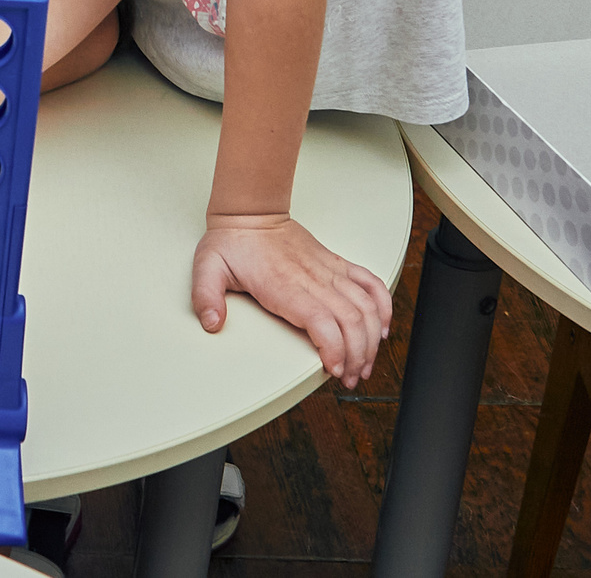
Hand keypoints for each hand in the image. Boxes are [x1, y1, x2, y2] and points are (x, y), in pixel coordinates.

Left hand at [190, 212, 392, 387]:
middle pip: (351, 321)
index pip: (322, 321)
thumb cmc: (232, 242)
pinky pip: (371, 283)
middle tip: (351, 378)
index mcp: (285, 286)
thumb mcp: (207, 268)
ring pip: (366, 307)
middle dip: (358, 356)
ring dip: (372, 339)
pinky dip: (384, 306)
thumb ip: (206, 297)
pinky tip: (382, 328)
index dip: (335, 349)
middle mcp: (313, 279)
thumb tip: (212, 323)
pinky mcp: (337, 265)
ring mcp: (329, 271)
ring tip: (365, 365)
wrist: (251, 213)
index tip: (334, 370)